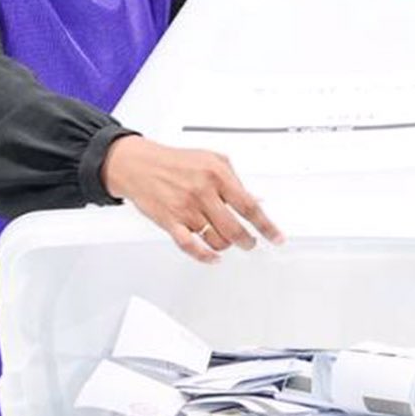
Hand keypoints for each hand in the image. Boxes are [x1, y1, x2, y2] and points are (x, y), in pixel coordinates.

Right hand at [99, 135, 283, 264]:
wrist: (139, 165)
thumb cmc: (175, 162)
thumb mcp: (211, 159)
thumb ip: (234, 179)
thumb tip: (255, 199)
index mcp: (216, 174)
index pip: (249, 205)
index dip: (266, 225)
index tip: (275, 237)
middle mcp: (202, 192)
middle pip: (235, 228)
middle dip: (247, 241)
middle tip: (250, 243)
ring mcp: (186, 209)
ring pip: (216, 240)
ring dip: (226, 245)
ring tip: (225, 240)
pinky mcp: (170, 222)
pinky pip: (191, 246)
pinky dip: (205, 256)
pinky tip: (212, 256)